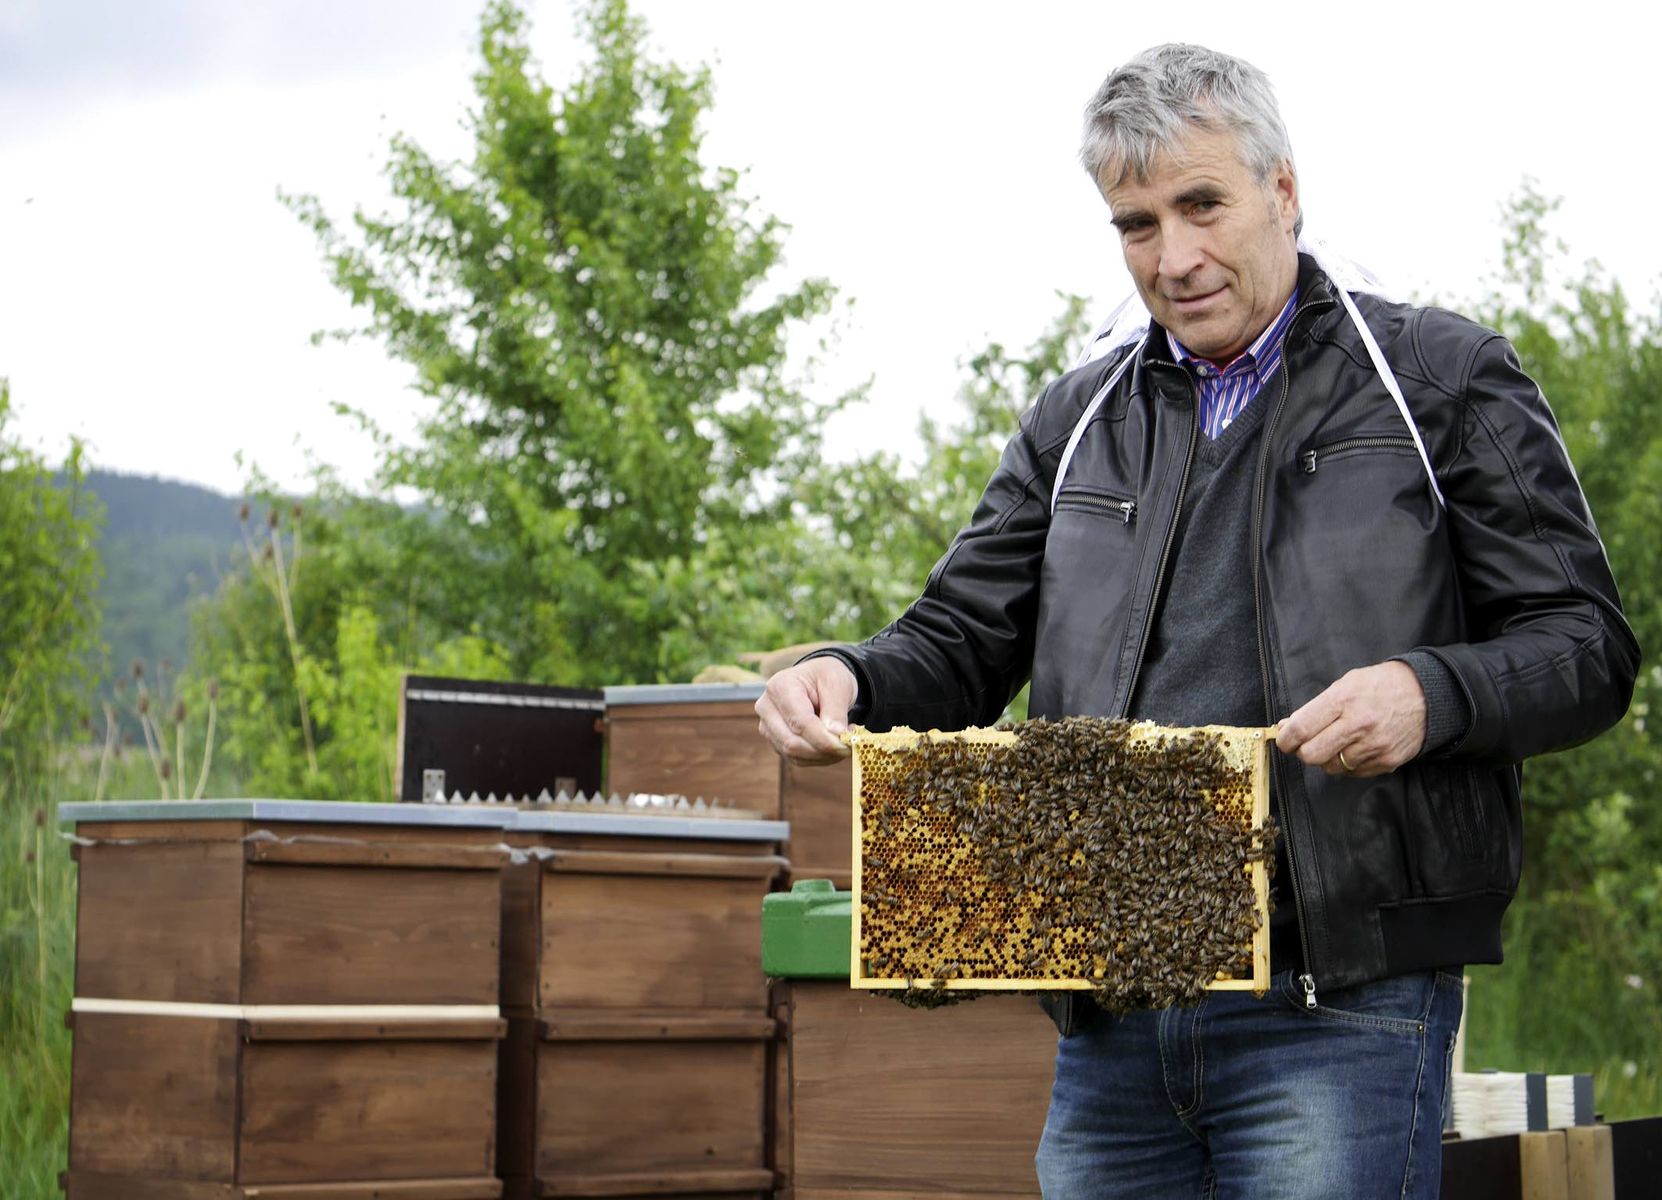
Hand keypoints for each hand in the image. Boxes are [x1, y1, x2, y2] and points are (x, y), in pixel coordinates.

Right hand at [756, 657, 857, 763]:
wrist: (817, 681)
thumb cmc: (826, 677)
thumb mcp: (836, 683)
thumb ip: (836, 709)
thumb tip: (837, 735)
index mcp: (779, 687)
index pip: (800, 722)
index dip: (824, 738)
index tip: (847, 743)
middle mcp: (767, 708)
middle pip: (792, 742)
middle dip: (824, 750)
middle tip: (850, 746)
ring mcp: (768, 727)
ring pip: (794, 754)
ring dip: (824, 756)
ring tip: (844, 741)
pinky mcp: (776, 742)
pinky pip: (797, 759)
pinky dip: (819, 758)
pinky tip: (833, 745)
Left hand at [1276, 661, 1426, 777]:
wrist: (1426, 695)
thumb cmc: (1380, 686)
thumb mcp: (1345, 684)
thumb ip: (1314, 708)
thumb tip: (1285, 727)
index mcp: (1343, 700)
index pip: (1301, 729)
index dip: (1285, 739)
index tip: (1284, 739)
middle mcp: (1358, 725)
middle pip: (1311, 755)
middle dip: (1303, 752)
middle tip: (1306, 744)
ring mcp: (1374, 746)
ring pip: (1330, 767)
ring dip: (1327, 758)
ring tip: (1337, 742)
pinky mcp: (1387, 762)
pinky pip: (1352, 773)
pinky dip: (1347, 764)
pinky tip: (1355, 748)